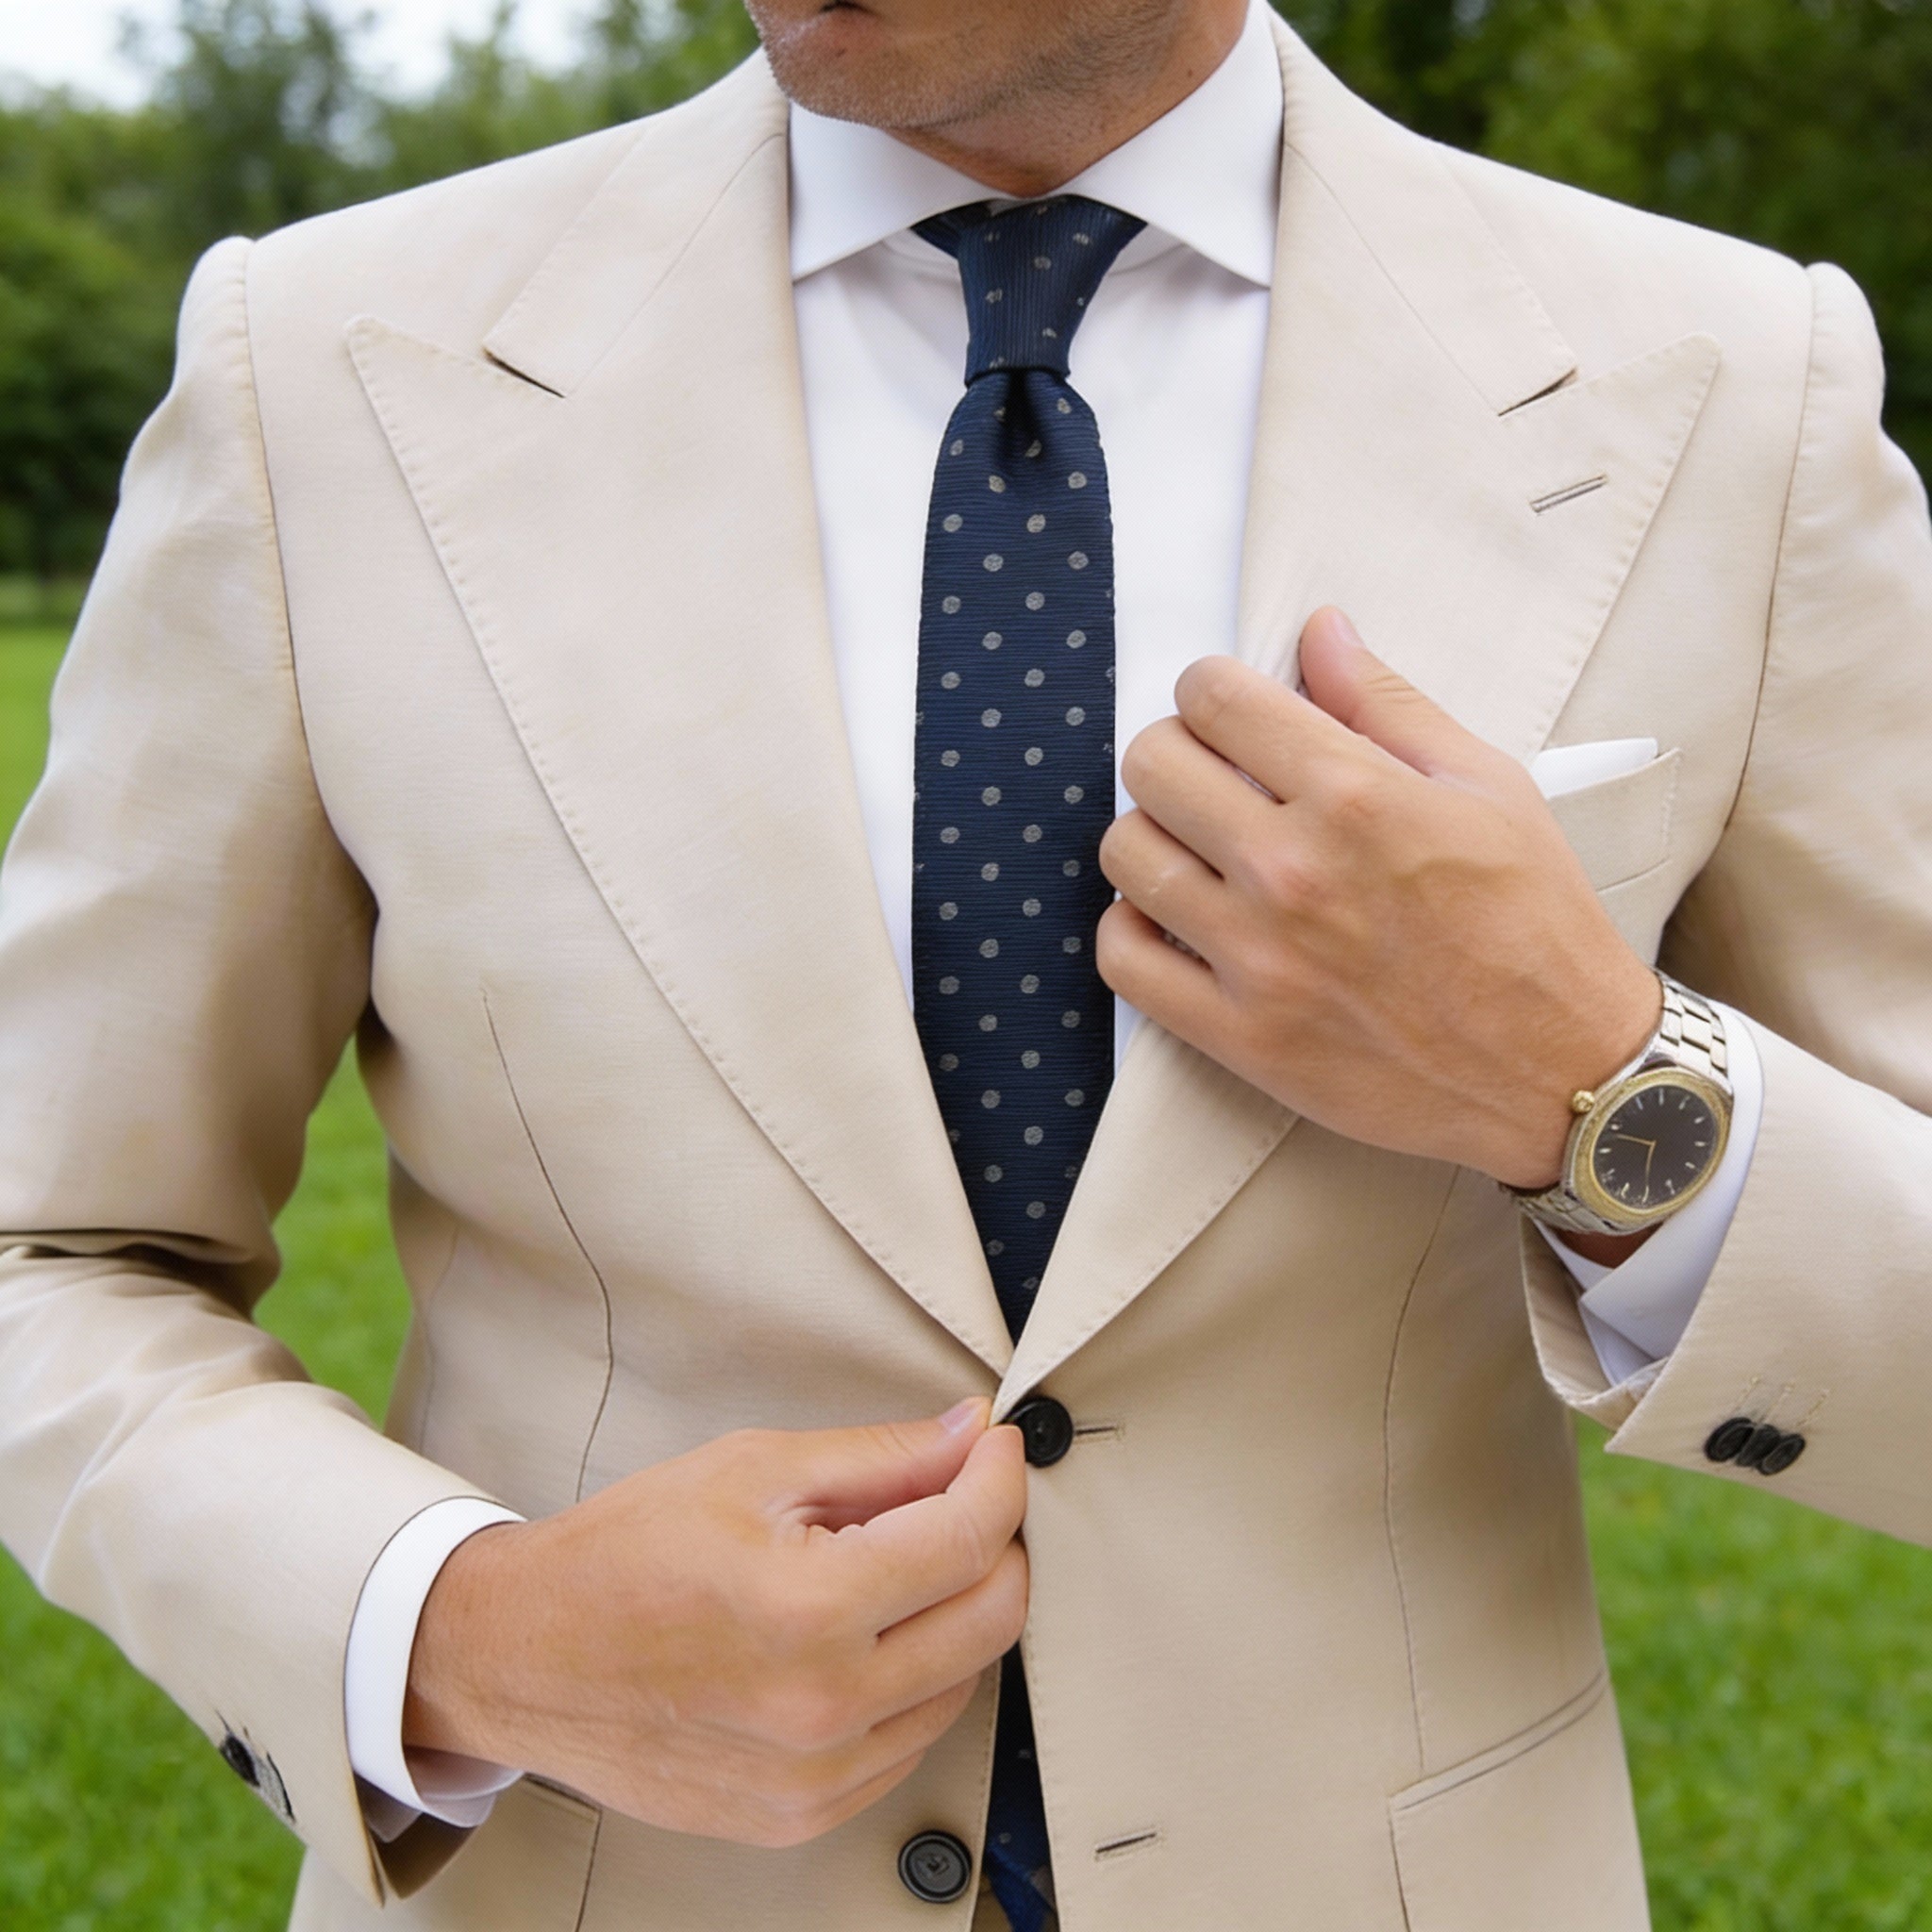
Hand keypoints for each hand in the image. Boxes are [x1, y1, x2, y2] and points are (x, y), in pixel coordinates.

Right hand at [404, 1400, 1027, 1847]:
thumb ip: (880, 1456)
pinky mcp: (801, 1816)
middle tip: (961, 1498)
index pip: (969, 1539)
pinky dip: (914, 1681)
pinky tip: (864, 1636)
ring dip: (956, 1614)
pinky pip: (909, 1743)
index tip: (995, 1449)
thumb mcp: (752, 1470)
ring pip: (962, 1684)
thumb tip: (970, 1436)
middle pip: (992, 1619)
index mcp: (810, 1610)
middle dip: (995, 1543)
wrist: (525, 1658)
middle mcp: (823, 1708)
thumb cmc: (623, 1557)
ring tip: (891, 1567)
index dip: (1000, 1478)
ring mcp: (815, 1779)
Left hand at [1095, 607, 1661, 1189]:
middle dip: (1177, 752)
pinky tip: (1177, 919)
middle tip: (1216, 777)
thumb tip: (1319, 630)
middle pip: (1152, 764)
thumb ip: (1388, 704)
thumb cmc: (1536, 924)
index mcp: (1356, 796)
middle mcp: (1293, 871)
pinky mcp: (1239, 1035)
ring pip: (1127, 854)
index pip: (1214, 697)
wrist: (1563, 1074)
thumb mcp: (1488, 787)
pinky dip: (1133, 930)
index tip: (1232, 711)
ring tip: (1198, 849)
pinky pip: (1123, 960)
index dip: (1213, 689)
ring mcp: (1258, 958)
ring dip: (1152, 836)